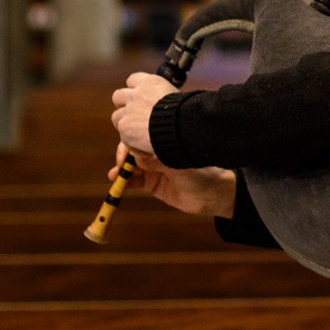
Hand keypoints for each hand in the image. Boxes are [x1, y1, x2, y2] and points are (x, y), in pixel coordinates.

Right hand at [110, 143, 236, 220]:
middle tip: (120, 162)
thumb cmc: (203, 172)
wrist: (213, 194)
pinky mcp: (152, 183)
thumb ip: (159, 160)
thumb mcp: (180, 164)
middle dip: (123, 153)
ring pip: (130, 164)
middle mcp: (158, 151)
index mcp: (166, 141)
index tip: (126, 145)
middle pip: (133, 148)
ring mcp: (153, 167)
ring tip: (115, 174)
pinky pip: (133, 180)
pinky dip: (123, 181)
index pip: (142, 135)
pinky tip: (117, 181)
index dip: (131, 139)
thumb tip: (138, 155)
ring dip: (120, 167)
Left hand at [111, 71, 175, 155]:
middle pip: (118, 96)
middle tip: (135, 117)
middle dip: (123, 106)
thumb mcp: (175, 98)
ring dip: (125, 125)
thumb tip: (163, 107)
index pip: (132, 80)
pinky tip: (146, 148)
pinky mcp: (125, 126)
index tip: (140, 99)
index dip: (135, 90)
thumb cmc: (186, 113)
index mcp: (150, 82)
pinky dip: (133, 144)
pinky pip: (123, 138)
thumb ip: (162, 99)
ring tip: (139, 135)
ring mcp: (128, 110)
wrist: (181, 125)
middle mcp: (136, 94)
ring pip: (116, 117)